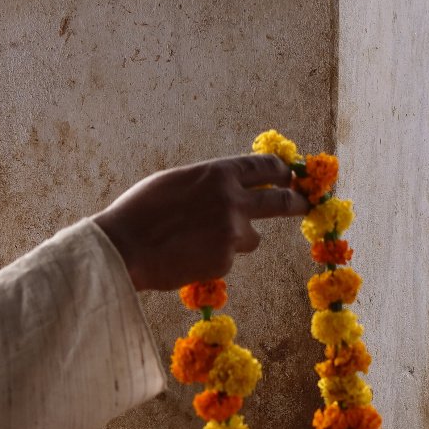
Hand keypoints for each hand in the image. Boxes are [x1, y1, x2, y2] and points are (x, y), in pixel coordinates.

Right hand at [93, 154, 310, 290]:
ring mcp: (232, 232)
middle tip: (304, 205)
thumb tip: (230, 186)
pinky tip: (187, 256)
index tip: (291, 178)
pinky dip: (213, 259)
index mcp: (219, 174)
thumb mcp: (178, 181)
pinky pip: (228, 259)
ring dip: (236, 239)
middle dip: (296, 203)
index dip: (283, 172)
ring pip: (252, 238)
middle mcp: (233, 200)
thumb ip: (209, 183)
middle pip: (281, 201)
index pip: (267, 167)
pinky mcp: (225, 261)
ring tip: (199, 241)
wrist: (125, 247)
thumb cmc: (141, 211)